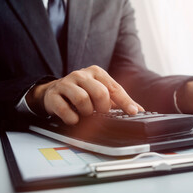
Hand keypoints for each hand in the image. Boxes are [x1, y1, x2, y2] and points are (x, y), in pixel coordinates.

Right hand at [26, 65, 143, 124]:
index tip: (133, 112)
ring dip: (87, 112)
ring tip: (85, 114)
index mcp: (96, 73)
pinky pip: (64, 108)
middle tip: (99, 112)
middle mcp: (81, 75)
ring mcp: (66, 83)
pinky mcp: (53, 94)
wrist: (54, 92)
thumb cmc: (83, 92)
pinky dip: (72, 118)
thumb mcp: (101, 92)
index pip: (115, 88)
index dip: (125, 102)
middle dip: (102, 108)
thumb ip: (119, 100)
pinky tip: (74, 119)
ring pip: (82, 100)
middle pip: (99, 93)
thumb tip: (139, 110)